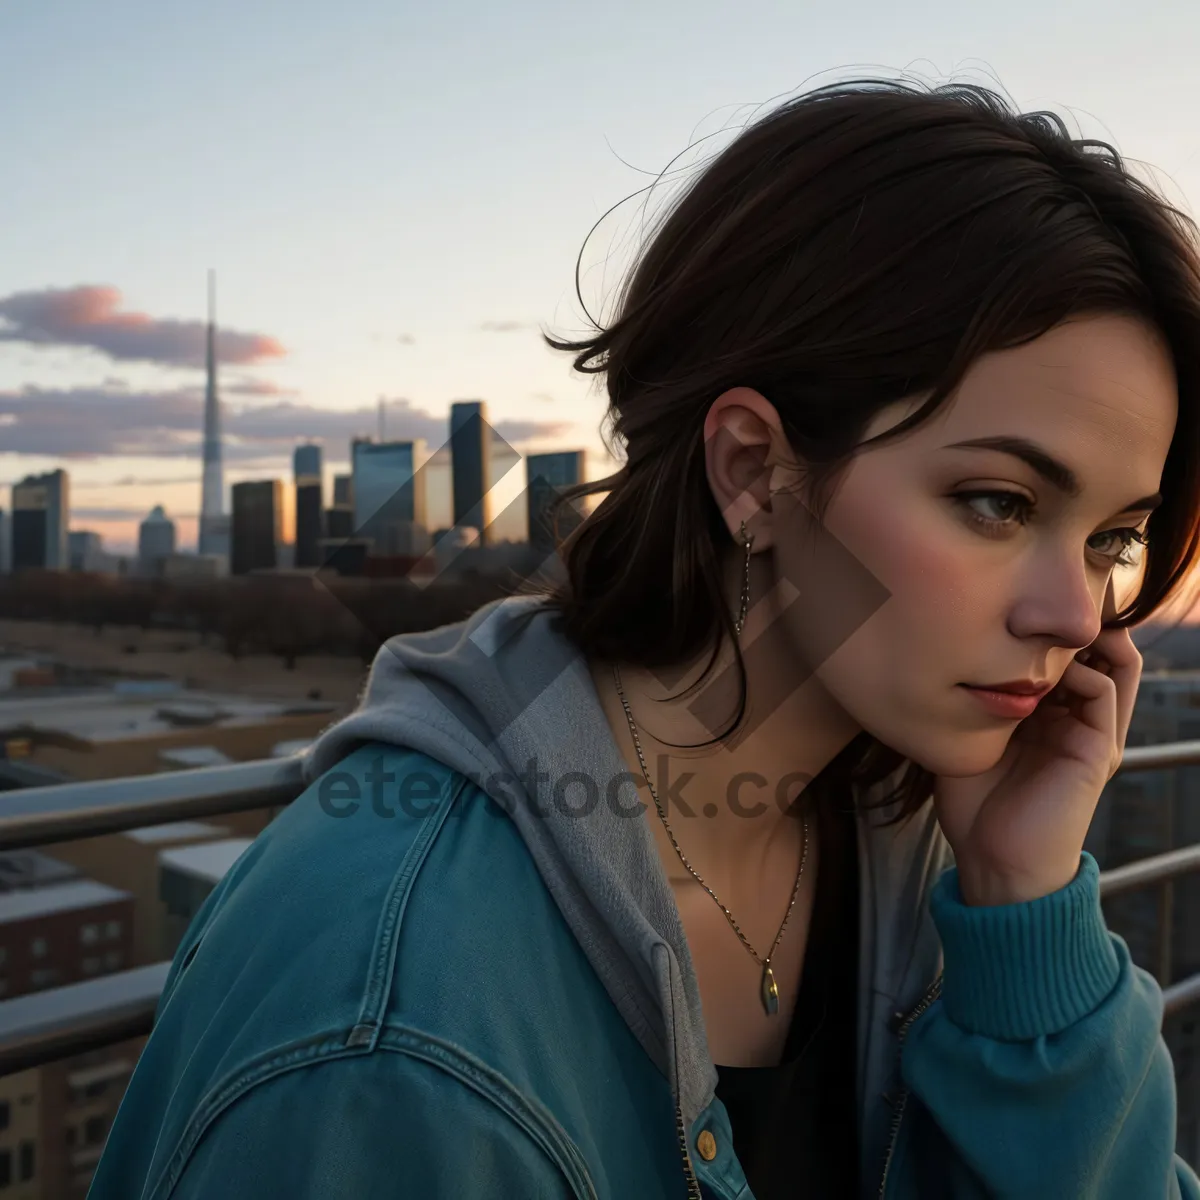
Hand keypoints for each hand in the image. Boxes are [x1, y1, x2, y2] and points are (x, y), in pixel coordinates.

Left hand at [933, 584, 1141, 905]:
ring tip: (1053, 621)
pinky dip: (1082, 671)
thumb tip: (935, 654)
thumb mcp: (963, 737)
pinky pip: (1104, 694)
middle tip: (1041, 598)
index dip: (1049, 627)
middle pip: (1100, 652)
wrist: (995, 861)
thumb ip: (963, 699)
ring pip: (1116, 665)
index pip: (1067, 655)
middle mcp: (1078, 720)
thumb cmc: (972, 804)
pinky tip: (1048, 668)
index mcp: (1050, 715)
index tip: (1013, 601)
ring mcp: (1094, 734)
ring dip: (1088, 637)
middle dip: (1076, 621)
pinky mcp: (1099, 750)